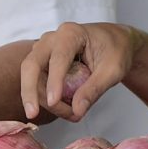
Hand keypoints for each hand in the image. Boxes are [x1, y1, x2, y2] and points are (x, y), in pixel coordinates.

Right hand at [23, 23, 141, 121]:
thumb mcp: (113, 71)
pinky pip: (38, 81)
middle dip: (30, 91)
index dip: (54, 81)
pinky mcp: (43, 62)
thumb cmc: (117, 51)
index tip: (53, 102)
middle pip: (31, 64)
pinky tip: (64, 109)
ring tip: (71, 115)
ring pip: (33, 76)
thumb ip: (94, 89)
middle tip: (33, 115)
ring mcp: (45, 50)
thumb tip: (77, 110)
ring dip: (44, 100)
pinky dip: (46, 97)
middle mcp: (52, 38)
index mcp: (72, 34)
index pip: (58, 58)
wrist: (116, 42)